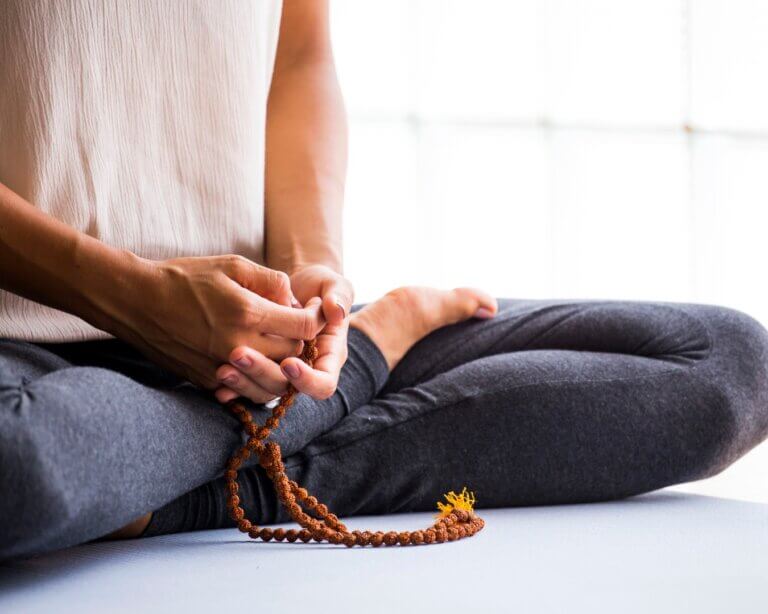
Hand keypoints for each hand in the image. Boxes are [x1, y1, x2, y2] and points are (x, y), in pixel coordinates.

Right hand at [105, 255, 324, 389]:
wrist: (136, 301)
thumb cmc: (184, 278)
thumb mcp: (232, 265)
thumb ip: (270, 280)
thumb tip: (295, 299)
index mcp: (248, 313)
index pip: (303, 328)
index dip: (313, 319)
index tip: (311, 312)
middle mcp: (238, 345)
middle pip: (291, 355)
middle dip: (298, 341)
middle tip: (290, 326)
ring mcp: (221, 368)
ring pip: (273, 381)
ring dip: (281, 366)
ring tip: (276, 347)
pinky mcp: (207, 381)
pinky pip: (245, 390)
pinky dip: (255, 380)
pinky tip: (253, 362)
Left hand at [216, 264, 353, 401]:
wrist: (297, 289)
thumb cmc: (320, 286)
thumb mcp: (334, 285)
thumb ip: (339, 296)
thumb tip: (335, 310)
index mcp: (328, 357)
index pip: (323, 384)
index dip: (306, 379)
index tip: (288, 362)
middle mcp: (305, 371)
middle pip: (286, 389)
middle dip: (262, 374)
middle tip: (239, 354)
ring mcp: (281, 373)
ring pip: (263, 391)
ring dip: (242, 382)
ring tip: (222, 366)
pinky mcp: (262, 368)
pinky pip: (246, 385)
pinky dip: (230, 385)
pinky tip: (215, 375)